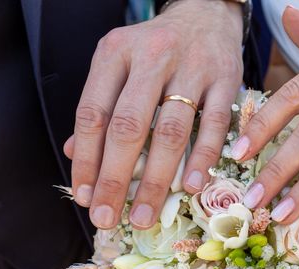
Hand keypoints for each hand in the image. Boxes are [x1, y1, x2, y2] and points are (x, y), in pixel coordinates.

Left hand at [64, 0, 243, 229]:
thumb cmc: (156, 50)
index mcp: (115, 53)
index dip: (86, 159)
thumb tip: (73, 153)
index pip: (93, 113)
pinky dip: (202, 158)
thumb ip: (99, 107)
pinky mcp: (226, 78)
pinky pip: (213, 125)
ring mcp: (191, 67)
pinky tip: (191, 188)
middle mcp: (150, 56)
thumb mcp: (119, 66)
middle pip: (128, 126)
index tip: (85, 196)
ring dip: (157, 180)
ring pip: (170, 131)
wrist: (205, 12)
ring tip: (145, 215)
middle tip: (107, 217)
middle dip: (115, 178)